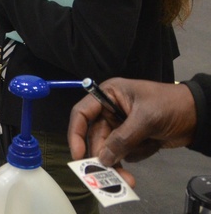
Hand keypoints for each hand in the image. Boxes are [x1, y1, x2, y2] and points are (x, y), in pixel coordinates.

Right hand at [68, 78, 197, 187]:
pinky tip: (151, 148)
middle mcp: (110, 110)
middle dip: (103, 156)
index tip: (78, 155)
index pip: (82, 113)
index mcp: (108, 95)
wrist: (199, 114)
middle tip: (110, 175)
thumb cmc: (170, 105)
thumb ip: (123, 138)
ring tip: (129, 179)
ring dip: (118, 163)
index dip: (76, 133)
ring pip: (109, 149)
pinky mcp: (134, 138)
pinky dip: (135, 157)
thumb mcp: (146, 118)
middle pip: (96, 137)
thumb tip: (103, 158)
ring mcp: (122, 125)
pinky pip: (125, 153)